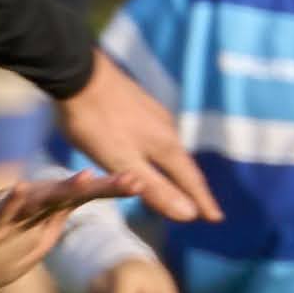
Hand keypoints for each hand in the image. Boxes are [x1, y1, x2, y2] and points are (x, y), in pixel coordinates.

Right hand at [0, 169, 142, 292]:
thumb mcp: (34, 243)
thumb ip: (55, 224)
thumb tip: (79, 209)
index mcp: (40, 213)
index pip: (80, 198)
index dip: (109, 189)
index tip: (142, 182)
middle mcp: (22, 208)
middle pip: (65, 195)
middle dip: (98, 187)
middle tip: (133, 179)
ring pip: (34, 201)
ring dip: (59, 190)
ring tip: (86, 180)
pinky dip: (5, 206)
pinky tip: (16, 191)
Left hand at [55, 54, 217, 222]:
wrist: (77, 73)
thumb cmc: (96, 121)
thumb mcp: (121, 161)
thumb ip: (155, 188)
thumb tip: (189, 215)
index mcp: (165, 146)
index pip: (190, 181)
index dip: (202, 202)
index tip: (216, 219)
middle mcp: (166, 129)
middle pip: (183, 166)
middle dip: (193, 189)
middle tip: (202, 208)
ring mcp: (152, 115)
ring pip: (170, 150)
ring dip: (177, 171)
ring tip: (180, 185)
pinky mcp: (137, 105)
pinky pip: (157, 137)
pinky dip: (161, 154)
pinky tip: (153, 152)